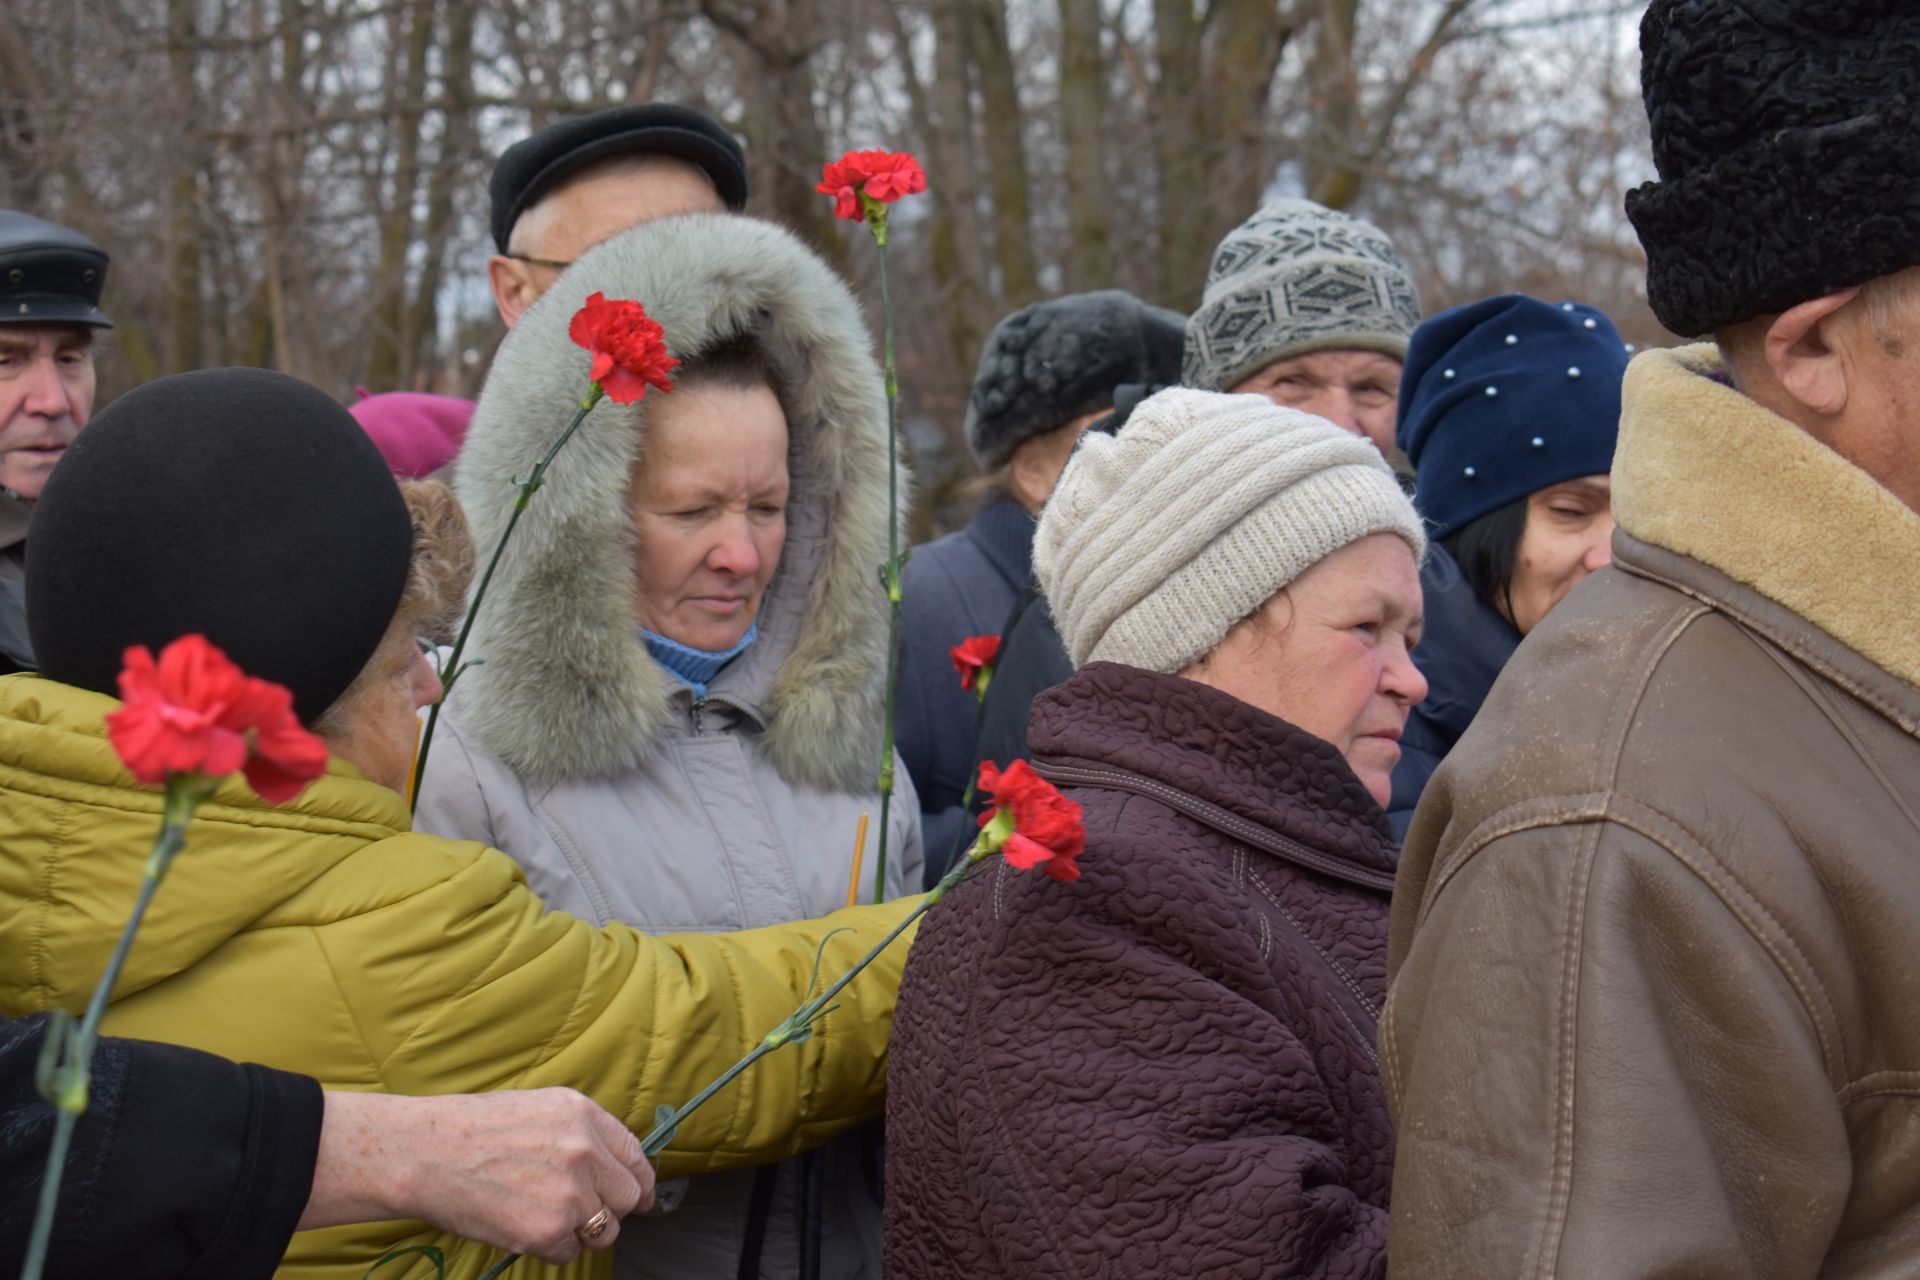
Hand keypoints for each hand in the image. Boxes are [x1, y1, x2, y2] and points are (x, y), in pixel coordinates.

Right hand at [299, 1087, 654, 1263]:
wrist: (424, 1154)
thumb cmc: (473, 1131)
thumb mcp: (540, 1109)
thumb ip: (582, 1134)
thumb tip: (612, 1165)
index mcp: (585, 1115)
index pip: (636, 1156)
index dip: (638, 1182)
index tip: (639, 1196)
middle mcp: (585, 1152)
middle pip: (627, 1197)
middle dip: (610, 1208)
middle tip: (580, 1211)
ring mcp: (569, 1194)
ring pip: (604, 1230)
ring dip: (580, 1231)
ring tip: (540, 1213)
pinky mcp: (547, 1231)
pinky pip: (568, 1252)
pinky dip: (549, 1247)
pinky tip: (520, 1224)